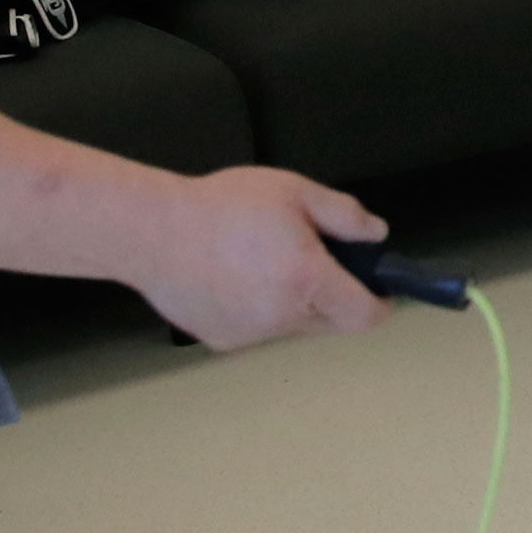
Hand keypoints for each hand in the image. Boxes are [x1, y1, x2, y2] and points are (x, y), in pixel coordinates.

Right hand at [134, 170, 386, 350]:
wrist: (152, 232)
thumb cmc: (221, 207)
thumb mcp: (294, 191)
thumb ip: (344, 214)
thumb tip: (374, 235)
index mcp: (308, 280)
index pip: (365, 316)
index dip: (379, 303)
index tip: (377, 289)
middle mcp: (284, 316)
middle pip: (331, 321)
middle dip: (333, 296)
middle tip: (309, 259)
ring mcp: (253, 335)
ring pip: (293, 325)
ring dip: (293, 302)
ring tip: (260, 263)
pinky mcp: (224, 341)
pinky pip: (258, 329)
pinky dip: (257, 310)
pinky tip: (232, 279)